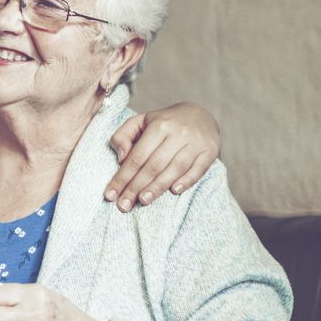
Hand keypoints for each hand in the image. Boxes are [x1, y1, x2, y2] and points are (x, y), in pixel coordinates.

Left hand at [104, 101, 220, 210]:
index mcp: (159, 126)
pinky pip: (198, 169)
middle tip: (124, 205)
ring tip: (143, 201)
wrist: (200, 114)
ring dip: (158, 187)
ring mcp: (196, 143)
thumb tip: (121, 158)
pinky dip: (186, 181)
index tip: (110, 195)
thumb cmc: (164, 123)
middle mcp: (179, 133)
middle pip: (154, 165)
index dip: (122, 177)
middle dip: (136, 187)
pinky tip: (174, 191)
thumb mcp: (140, 121)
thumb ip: (123, 135)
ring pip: (175, 169)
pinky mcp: (210, 151)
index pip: (137, 156)